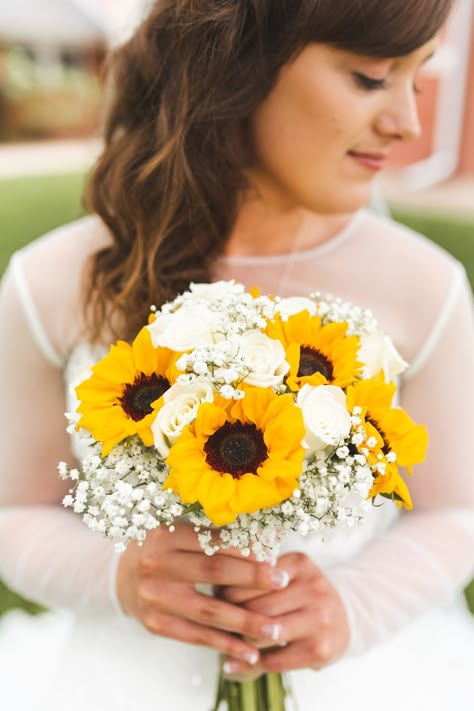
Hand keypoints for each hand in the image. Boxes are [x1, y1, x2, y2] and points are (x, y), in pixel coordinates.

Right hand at [116, 522, 290, 664]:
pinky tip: (250, 651)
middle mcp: (157, 565)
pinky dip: (225, 645)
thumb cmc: (164, 549)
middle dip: (252, 578)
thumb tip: (265, 538)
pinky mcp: (156, 624)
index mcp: (166, 536)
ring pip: (208, 611)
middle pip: (214, 572)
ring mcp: (155, 597)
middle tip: (282, 581)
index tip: (274, 553)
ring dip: (245, 621)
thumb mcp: (181, 532)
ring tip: (274, 628)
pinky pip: (197, 637)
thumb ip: (216, 535)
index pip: (213, 541)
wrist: (122, 576)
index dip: (245, 547)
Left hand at [218, 552, 349, 677]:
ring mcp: (320, 618)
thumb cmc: (301, 595)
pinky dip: (251, 664)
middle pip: (254, 606)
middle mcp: (314, 587)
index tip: (217, 597)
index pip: (250, 576)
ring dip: (241, 641)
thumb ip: (255, 578)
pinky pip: (273, 660)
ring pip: (261, 633)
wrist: (346, 617)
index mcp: (299, 563)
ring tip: (232, 639)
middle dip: (232, 617)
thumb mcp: (286, 575)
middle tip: (222, 622)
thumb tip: (214, 591)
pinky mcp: (321, 649)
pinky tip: (239, 662)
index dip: (227, 589)